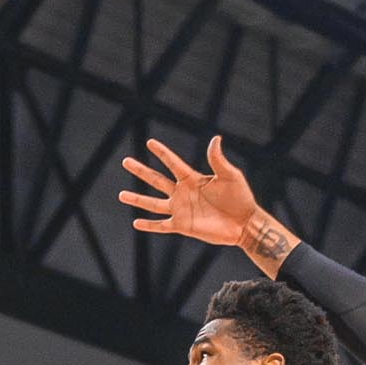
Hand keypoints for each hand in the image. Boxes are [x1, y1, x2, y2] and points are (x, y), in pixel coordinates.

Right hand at [120, 136, 258, 245]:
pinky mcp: (182, 226)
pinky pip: (161, 226)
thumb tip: (215, 139)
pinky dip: (149, 225)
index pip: (172, 162)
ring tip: (121, 195)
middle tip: (125, 161)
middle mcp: (183, 193)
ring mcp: (181, 209)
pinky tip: (135, 223)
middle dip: (141, 171)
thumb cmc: (240, 197)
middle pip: (156, 180)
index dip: (161, 152)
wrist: (244, 223)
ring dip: (137, 199)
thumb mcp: (230, 175)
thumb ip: (218, 159)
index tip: (149, 142)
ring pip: (153, 203)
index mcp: (192, 178)